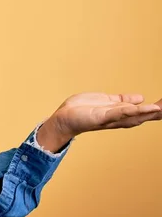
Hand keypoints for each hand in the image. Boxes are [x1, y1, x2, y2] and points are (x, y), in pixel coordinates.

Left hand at [40, 93, 161, 150]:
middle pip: (144, 115)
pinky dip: (135, 109)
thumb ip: (123, 100)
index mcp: (121, 114)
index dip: (158, 109)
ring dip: (151, 111)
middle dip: (159, 111)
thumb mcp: (107, 102)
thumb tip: (141, 98)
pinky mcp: (102, 116)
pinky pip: (121, 112)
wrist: (64, 118)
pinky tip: (147, 106)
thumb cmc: (82, 111)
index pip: (145, 111)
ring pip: (136, 114)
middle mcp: (119, 118)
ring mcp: (111, 118)